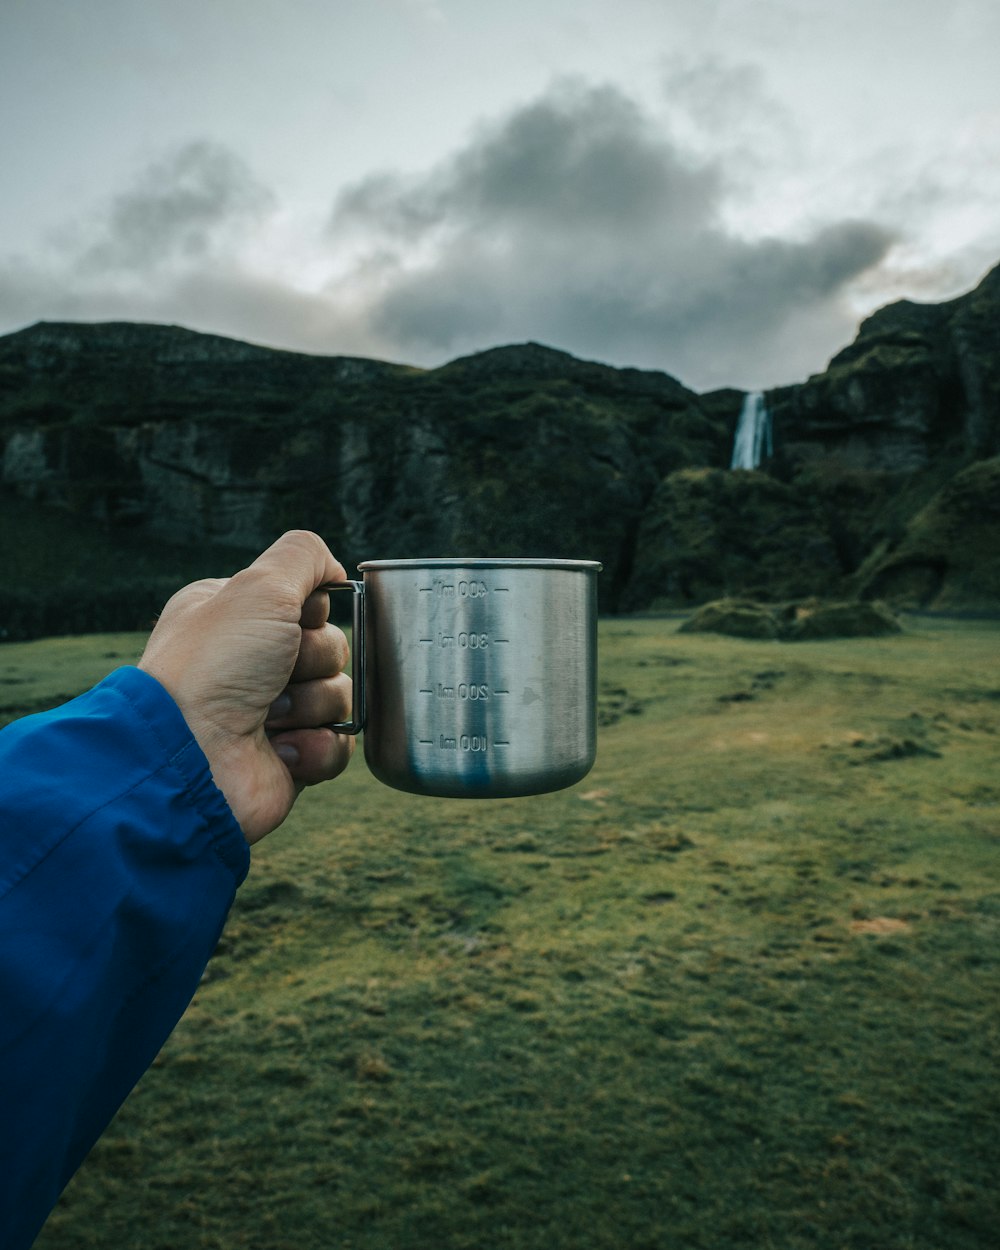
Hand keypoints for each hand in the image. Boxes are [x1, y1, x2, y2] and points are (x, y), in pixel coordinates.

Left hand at [138, 531, 354, 843]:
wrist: (190, 758)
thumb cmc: (213, 667)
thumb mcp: (258, 587)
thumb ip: (303, 556)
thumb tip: (334, 568)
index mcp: (239, 618)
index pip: (310, 603)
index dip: (312, 613)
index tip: (291, 621)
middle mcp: (254, 662)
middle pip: (331, 648)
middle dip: (312, 661)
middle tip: (276, 674)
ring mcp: (273, 712)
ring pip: (339, 695)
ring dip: (312, 705)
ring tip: (270, 717)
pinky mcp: (290, 756)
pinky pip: (337, 743)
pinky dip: (317, 746)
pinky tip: (282, 749)